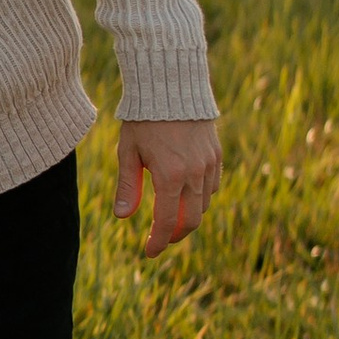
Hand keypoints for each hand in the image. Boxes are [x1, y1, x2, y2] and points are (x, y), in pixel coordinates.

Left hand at [115, 117, 221, 253]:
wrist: (171, 85)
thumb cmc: (143, 118)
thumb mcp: (128, 151)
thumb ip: (128, 186)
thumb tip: (123, 217)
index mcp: (169, 176)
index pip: (166, 222)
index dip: (158, 242)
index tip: (149, 253)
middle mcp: (194, 174)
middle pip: (191, 221)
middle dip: (175, 235)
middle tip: (161, 239)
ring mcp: (208, 164)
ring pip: (203, 205)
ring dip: (188, 216)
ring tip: (171, 217)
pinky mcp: (216, 155)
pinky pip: (212, 186)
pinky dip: (201, 198)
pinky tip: (186, 196)